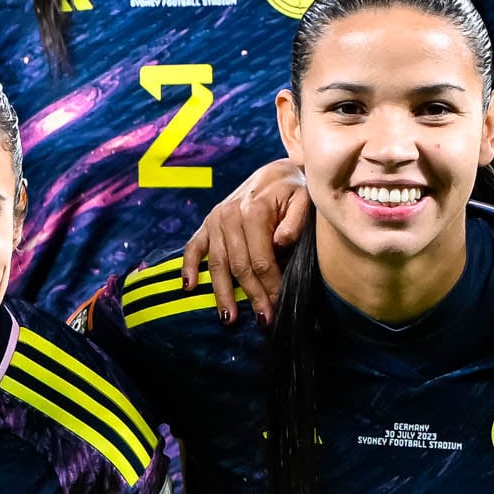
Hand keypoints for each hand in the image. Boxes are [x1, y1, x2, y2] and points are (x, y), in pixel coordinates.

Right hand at [177, 157, 311, 320]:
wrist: (275, 173)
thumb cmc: (294, 190)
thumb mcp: (304, 199)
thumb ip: (296, 221)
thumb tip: (280, 243)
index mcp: (254, 211)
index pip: (261, 260)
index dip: (270, 286)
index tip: (279, 304)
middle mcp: (230, 216)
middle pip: (240, 266)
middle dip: (252, 296)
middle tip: (264, 320)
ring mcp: (215, 220)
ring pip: (217, 264)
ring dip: (222, 293)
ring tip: (229, 318)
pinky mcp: (207, 224)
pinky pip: (193, 248)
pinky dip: (189, 267)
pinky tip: (189, 287)